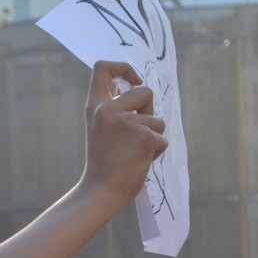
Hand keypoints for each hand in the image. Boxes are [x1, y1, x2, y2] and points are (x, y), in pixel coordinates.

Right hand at [81, 61, 167, 207]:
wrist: (100, 190)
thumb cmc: (103, 162)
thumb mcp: (100, 128)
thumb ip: (114, 107)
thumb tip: (132, 86)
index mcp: (94, 107)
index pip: (103, 68)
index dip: (123, 68)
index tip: (132, 81)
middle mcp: (109, 110)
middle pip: (145, 91)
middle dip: (149, 111)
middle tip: (135, 134)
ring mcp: (127, 122)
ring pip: (158, 120)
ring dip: (153, 136)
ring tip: (133, 152)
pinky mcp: (144, 137)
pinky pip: (162, 138)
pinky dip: (156, 151)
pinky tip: (139, 161)